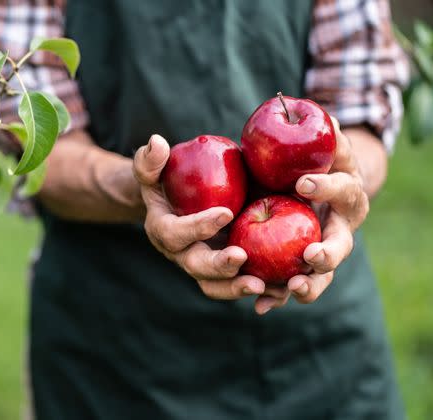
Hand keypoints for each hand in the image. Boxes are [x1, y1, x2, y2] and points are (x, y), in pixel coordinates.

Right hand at [133, 135, 265, 299]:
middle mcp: (182, 254)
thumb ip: (151, 160)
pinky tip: (281, 287)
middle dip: (218, 266)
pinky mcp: (225, 272)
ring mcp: (204, 266)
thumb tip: (157, 143)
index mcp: (164, 230)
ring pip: (215, 286)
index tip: (226, 212)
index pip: (175, 233)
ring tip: (262, 285)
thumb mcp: (155, 170)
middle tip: (241, 257)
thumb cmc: (170, 181)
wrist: (183, 202)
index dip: (197, 226)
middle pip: (195, 267)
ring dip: (237, 288)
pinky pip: (239, 286)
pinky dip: (259, 290)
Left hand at [282, 117, 369, 304]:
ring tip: (292, 288)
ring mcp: (322, 253)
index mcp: (348, 195)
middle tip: (309, 255)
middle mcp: (341, 229)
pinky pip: (289, 287)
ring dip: (308, 284)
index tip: (303, 182)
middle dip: (327, 253)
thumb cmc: (315, 162)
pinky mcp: (299, 268)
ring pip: (320, 276)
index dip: (327, 187)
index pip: (343, 191)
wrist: (315, 190)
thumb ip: (320, 133)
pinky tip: (260, 306)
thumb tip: (313, 111)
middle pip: (340, 247)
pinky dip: (277, 298)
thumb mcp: (320, 145)